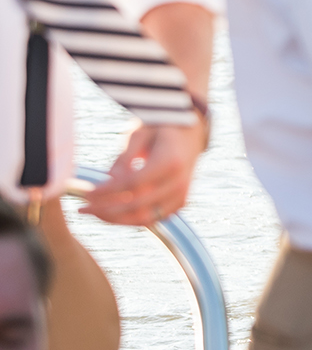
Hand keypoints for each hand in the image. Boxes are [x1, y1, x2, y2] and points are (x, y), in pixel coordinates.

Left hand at [84, 121, 204, 225]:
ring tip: (94, 213)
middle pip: (137, 205)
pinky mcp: (180, 203)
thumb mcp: (139, 134)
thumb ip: (124, 157)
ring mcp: (182, 195)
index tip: (86, 193)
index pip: (133, 183)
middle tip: (83, 207)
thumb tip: (109, 179)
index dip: (107, 191)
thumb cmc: (160, 129)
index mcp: (170, 161)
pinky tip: (112, 213)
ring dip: (116, 219)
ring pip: (145, 218)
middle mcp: (179, 182)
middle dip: (106, 208)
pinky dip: (131, 220)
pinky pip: (153, 219)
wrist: (190, 133)